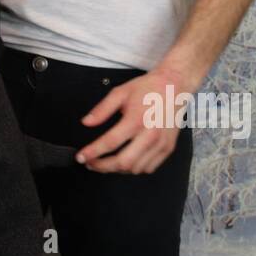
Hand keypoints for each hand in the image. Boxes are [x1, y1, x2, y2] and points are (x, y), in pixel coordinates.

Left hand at [74, 65, 188, 173]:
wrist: (174, 86)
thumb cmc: (148, 88)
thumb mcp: (120, 93)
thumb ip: (101, 110)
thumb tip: (86, 123)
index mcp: (136, 119)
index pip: (110, 142)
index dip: (93, 152)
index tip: (81, 157)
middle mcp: (150, 134)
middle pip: (123, 162)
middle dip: (103, 166)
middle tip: (90, 163)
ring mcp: (161, 144)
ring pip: (135, 168)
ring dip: (117, 169)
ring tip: (106, 162)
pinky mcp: (168, 148)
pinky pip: (149, 168)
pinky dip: (134, 168)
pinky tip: (125, 160)